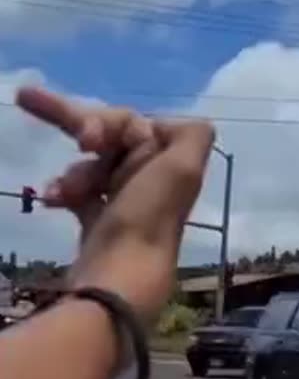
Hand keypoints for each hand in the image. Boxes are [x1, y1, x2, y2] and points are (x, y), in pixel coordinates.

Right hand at [15, 86, 214, 325]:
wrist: (118, 278)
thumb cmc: (147, 216)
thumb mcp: (183, 167)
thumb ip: (191, 135)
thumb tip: (167, 124)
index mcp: (170, 161)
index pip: (131, 122)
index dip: (104, 123)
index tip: (87, 140)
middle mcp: (152, 178)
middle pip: (110, 139)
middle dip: (78, 127)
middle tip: (28, 100)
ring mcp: (126, 201)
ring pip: (90, 166)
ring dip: (73, 173)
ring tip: (63, 192)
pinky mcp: (101, 224)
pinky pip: (79, 193)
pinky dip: (63, 192)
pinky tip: (51, 200)